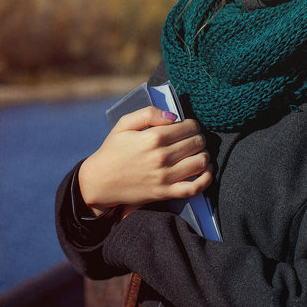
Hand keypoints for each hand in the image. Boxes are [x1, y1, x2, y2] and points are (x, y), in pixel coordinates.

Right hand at [77, 106, 211, 216]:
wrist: (100, 181)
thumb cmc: (113, 150)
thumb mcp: (124, 124)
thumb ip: (149, 113)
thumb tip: (173, 116)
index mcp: (153, 137)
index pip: (189, 127)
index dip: (192, 124)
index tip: (187, 127)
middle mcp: (162, 157)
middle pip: (197, 142)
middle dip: (198, 138)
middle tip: (191, 139)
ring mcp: (165, 177)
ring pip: (201, 162)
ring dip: (203, 155)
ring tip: (196, 153)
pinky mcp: (165, 193)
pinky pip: (195, 187)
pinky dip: (206, 178)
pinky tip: (206, 170)